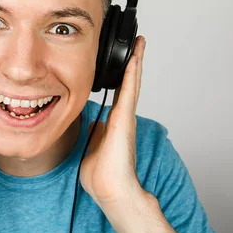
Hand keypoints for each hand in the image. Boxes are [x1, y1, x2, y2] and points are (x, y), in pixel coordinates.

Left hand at [80, 36, 146, 206]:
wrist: (110, 189)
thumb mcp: (92, 147)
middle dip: (133, 62)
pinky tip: (135, 57)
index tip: (125, 59)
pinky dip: (132, 73)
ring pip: (132, 83)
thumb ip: (95, 133)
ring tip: (139, 42)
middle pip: (129, 83)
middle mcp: (122, 117)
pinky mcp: (124, 118)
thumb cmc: (101, 175)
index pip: (119, 92)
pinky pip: (129, 90)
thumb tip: (94, 123)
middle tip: (137, 43)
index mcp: (114, 123)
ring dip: (136, 62)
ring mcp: (126, 117)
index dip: (123, 75)